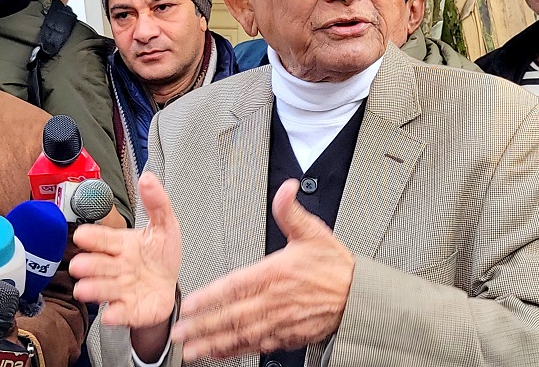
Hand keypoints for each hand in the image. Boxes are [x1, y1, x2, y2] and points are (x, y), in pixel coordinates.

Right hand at [70, 172, 180, 328]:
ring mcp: (121, 289)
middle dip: (89, 265)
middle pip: (100, 265)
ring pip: (105, 289)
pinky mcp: (129, 310)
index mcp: (122, 245)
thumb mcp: (165, 225)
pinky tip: (110, 314)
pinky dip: (115, 314)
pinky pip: (120, 313)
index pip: (105, 239)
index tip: (81, 235)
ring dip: (94, 289)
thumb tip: (148, 177)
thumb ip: (156, 202)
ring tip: (84, 289)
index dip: (93, 238)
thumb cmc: (160, 256)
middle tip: (79, 265)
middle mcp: (117, 267)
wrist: (168, 286)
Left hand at [172, 179, 353, 361]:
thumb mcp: (313, 233)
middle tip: (179, 333)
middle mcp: (274, 301)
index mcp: (275, 274)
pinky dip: (236, 351)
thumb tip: (285, 189)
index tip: (189, 303)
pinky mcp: (287, 337)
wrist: (359, 297)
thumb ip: (291, 212)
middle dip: (202, 326)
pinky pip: (257, 346)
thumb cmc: (335, 267)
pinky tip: (220, 354)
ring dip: (214, 344)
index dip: (210, 296)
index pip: (235, 286)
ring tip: (192, 350)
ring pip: (241, 335)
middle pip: (232, 316)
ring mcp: (280, 322)